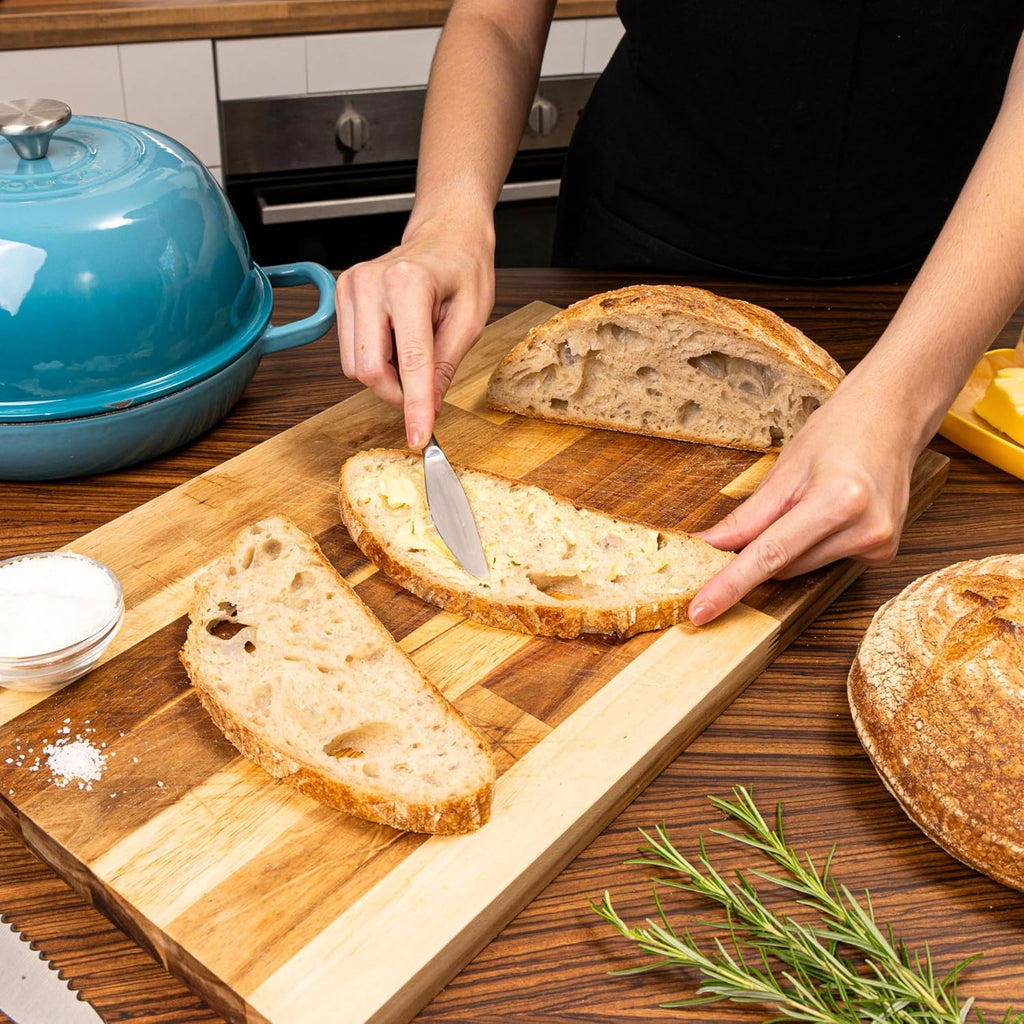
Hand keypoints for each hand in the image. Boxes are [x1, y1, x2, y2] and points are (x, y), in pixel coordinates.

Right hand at [335, 220, 494, 448]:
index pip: (409, 362)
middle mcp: (370, 283)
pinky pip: (350, 352)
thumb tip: (427, 409)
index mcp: (409, 284)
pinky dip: (376, 360)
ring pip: (355, 366)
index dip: (414, 406)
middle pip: (369, 370)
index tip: (418, 437)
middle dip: (397, 394)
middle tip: (425, 392)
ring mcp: (350, 287)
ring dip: (387, 376)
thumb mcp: (471, 319)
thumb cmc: (464, 269)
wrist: (446, 234)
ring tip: (414, 351)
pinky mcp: (342, 295)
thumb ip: (446, 366)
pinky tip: (397, 340)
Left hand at [687, 386, 919, 624]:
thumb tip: (708, 547)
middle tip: (767, 512)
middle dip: (759, 549)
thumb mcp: (784, 469)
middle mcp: (865, 528)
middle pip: (782, 565)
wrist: (892, 417)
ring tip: (811, 500)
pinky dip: (813, 545)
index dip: (729, 586)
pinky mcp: (884, 554)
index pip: (768, 555)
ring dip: (789, 546)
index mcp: (838, 500)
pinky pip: (824, 562)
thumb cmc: (839, 431)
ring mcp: (879, 545)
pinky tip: (831, 515)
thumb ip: (745, 518)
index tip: (700, 611)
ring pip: (800, 568)